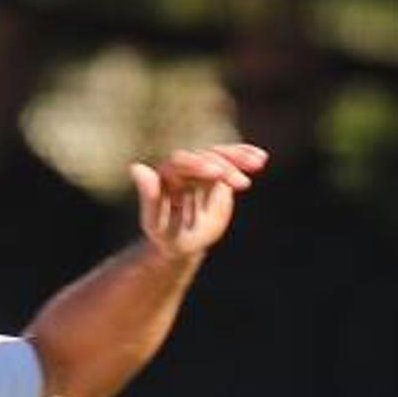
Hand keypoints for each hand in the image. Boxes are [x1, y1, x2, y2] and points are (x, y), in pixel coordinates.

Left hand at [129, 143, 265, 261]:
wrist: (184, 242)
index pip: (181, 162)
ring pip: (219, 155)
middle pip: (204, 156)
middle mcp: (183, 166)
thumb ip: (148, 197)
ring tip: (258, 162)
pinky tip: (261, 158)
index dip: (199, 165)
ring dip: (238, 157)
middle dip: (224, 166)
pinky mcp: (218, 173)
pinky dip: (245, 156)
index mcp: (166, 174)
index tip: (218, 174)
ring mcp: (202, 168)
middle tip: (243, 184)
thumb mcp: (155, 222)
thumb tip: (136, 167)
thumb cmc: (167, 235)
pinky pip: (231, 161)